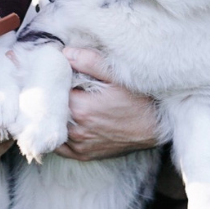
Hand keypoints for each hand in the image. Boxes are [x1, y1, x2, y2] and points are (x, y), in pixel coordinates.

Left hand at [54, 47, 159, 161]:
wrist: (156, 127)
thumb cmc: (139, 100)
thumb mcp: (118, 76)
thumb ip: (90, 62)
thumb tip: (66, 53)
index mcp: (81, 108)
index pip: (54, 91)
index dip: (57, 81)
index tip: (65, 75)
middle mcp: (77, 130)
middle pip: (53, 109)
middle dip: (56, 98)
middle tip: (67, 88)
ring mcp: (80, 145)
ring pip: (55, 127)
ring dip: (57, 115)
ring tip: (69, 103)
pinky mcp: (84, 155)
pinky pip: (61, 147)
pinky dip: (60, 134)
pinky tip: (67, 122)